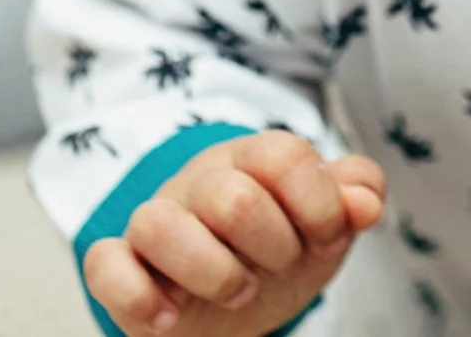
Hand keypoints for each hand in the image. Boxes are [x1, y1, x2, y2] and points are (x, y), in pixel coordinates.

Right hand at [83, 131, 385, 335]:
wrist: (233, 308)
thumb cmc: (277, 250)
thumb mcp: (324, 224)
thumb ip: (355, 195)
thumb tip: (366, 202)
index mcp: (251, 161)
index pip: (282, 154)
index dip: (318, 205)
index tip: (325, 239)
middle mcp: (199, 185)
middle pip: (232, 197)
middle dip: (273, 245)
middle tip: (278, 267)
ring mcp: (155, 224)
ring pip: (157, 224)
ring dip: (213, 272)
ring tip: (238, 290)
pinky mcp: (121, 269)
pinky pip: (104, 265)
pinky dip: (139, 296)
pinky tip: (173, 317)